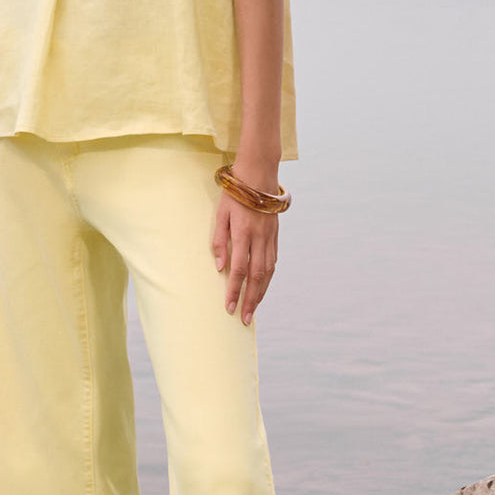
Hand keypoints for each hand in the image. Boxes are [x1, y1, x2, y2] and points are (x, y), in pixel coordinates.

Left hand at [211, 156, 279, 324]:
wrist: (258, 175)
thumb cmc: (234, 194)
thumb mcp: (220, 214)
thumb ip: (219, 241)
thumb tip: (219, 267)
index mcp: (243, 233)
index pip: (239, 269)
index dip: (234, 290)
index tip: (230, 307)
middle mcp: (259, 238)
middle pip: (256, 276)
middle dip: (250, 300)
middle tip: (245, 319)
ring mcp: (270, 237)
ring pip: (268, 272)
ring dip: (261, 293)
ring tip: (254, 308)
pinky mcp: (275, 235)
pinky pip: (273, 262)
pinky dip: (268, 278)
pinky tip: (263, 287)